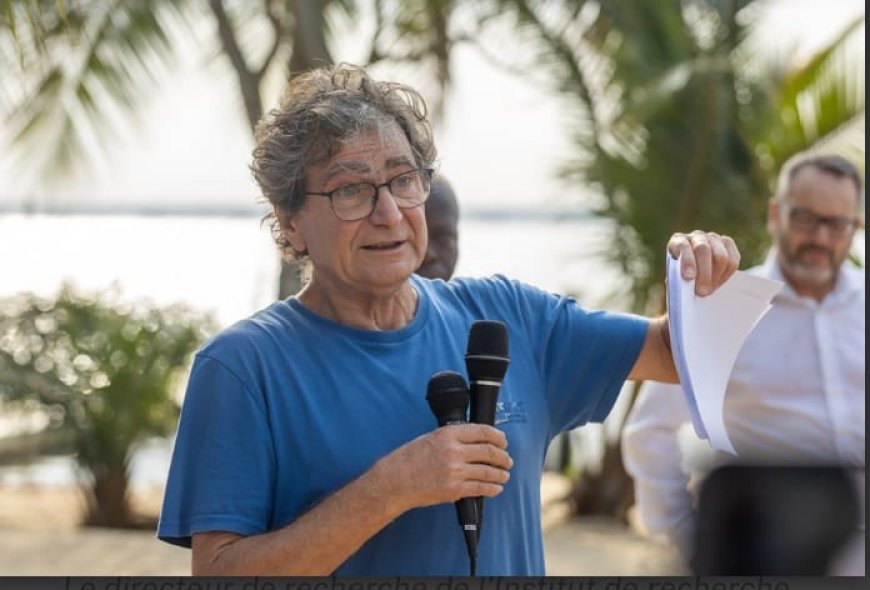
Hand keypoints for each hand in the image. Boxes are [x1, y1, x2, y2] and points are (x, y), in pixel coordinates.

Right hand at [376, 424, 512, 511]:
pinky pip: (481, 488)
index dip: (498, 437)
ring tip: (504, 475)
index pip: (483, 432)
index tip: (503, 441)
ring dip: (501, 474)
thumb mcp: (430, 438)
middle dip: (503, 457)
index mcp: (448, 434)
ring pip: (489, 471)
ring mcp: (455, 471)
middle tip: (507, 460)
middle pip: (489, 452)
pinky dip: (492, 488)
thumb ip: (452, 438)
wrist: (394, 481)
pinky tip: (496, 488)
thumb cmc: (408, 459)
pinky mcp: (454, 490)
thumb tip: (475, 441)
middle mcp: (454, 451)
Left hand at [667, 231, 739, 295]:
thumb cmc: (680, 276)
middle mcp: (696, 236)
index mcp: (677, 241)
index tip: (689, 277)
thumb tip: (687, 286)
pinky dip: (726, 275)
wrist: (693, 273)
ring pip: (720, 256)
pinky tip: (717, 283)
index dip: (687, 261)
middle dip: (703, 273)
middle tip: (702, 292)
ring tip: (708, 290)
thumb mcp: (675, 278)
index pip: (682, 246)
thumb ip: (679, 281)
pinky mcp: (728, 244)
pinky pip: (733, 260)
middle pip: (703, 249)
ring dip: (715, 277)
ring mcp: (713, 238)